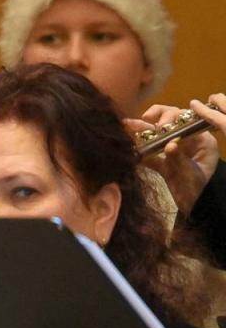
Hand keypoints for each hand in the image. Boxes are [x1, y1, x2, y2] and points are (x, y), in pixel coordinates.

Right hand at [132, 96, 223, 215]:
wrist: (195, 209)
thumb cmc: (197, 191)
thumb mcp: (190, 175)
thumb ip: (180, 159)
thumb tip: (169, 144)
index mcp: (201, 141)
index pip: (185, 120)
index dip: (170, 118)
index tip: (158, 126)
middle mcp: (188, 142)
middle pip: (170, 122)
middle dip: (154, 120)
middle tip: (141, 123)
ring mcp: (174, 152)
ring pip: (157, 136)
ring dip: (141, 131)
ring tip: (125, 125)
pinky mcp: (164, 163)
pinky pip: (150, 152)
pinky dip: (139, 149)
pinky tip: (127, 146)